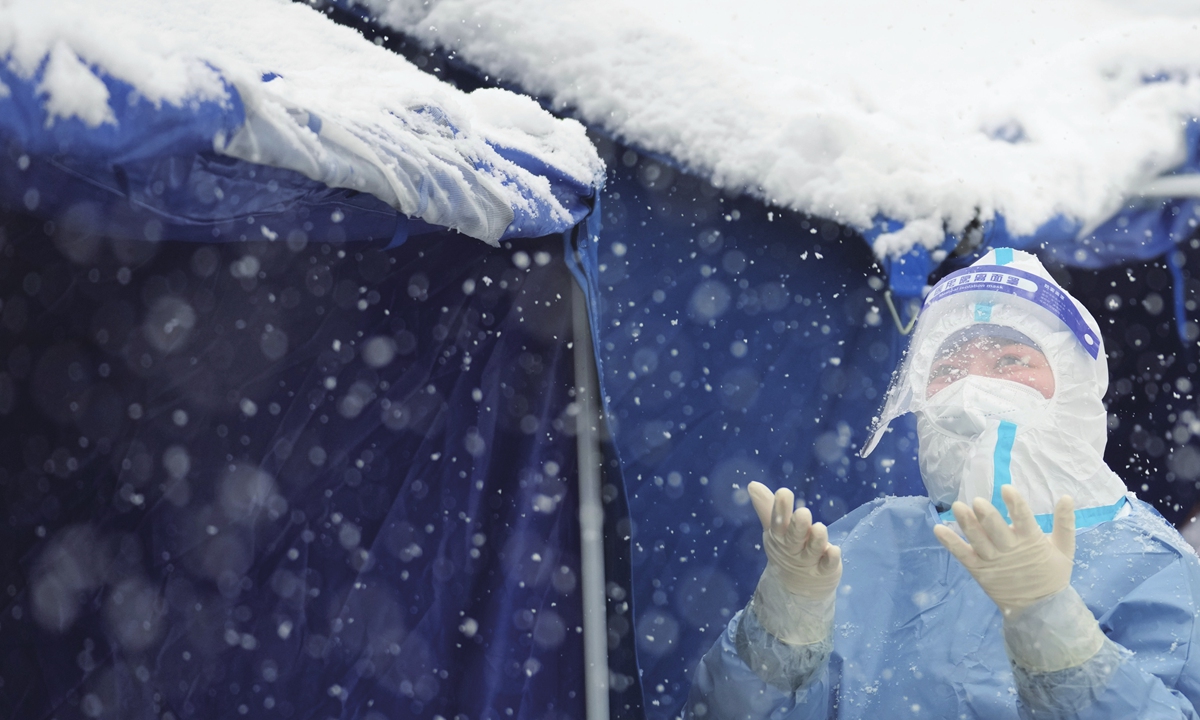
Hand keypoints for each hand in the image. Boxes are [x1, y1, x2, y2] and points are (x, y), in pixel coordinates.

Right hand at [747, 481, 841, 600]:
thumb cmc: (787, 548)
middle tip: (803, 512)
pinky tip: (834, 550)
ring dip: (816, 540)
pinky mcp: (825, 570)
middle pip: (794, 537)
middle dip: (798, 526)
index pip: (778, 523)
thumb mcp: (775, 529)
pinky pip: (827, 565)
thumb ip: (768, 507)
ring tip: (819, 528)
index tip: (784, 492)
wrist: (797, 587)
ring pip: (812, 550)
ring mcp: (809, 561)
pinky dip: (830, 559)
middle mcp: (793, 549)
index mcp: (780, 536)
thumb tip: (753, 484)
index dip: (780, 509)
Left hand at [933, 484, 1074, 615]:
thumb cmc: (1052, 575)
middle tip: (978, 501)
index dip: (1016, 505)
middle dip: (988, 517)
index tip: (1007, 489)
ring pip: (978, 541)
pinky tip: (938, 529)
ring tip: (958, 507)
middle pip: (997, 531)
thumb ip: (1065, 523)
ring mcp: (992, 561)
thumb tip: (1067, 497)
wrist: (1040, 610)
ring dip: (967, 525)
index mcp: (1032, 542)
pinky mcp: (978, 570)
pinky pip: (962, 555)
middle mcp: (1009, 550)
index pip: (1024, 520)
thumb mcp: (1064, 549)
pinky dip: (950, 543)